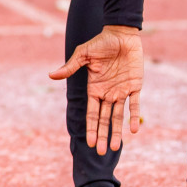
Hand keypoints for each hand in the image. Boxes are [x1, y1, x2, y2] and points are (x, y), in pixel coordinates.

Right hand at [49, 25, 142, 154]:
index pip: (92, 113)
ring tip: (115, 147)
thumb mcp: (84, 54)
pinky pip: (135, 104)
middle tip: (101, 152)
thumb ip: (71, 67)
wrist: (121, 34)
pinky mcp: (135, 86)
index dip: (90, 127)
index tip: (89, 142)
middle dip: (101, 135)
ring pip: (118, 116)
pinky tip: (133, 130)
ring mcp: (121, 91)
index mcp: (94, 88)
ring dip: (116, 131)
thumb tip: (51, 75)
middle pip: (104, 119)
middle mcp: (107, 93)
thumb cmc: (101, 43)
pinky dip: (134, 117)